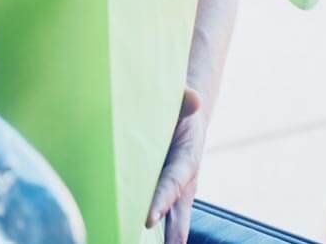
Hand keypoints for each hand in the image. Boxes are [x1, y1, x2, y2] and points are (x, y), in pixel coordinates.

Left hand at [147, 87, 207, 243]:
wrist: (185, 118)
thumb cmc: (178, 110)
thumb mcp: (181, 103)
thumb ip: (184, 101)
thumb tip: (192, 96)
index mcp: (188, 161)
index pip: (173, 184)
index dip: (162, 201)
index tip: (148, 219)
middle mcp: (184, 182)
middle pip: (176, 212)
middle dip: (169, 233)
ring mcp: (174, 191)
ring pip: (169, 219)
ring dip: (160, 237)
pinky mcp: (163, 193)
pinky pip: (158, 213)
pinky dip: (151, 231)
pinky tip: (134, 239)